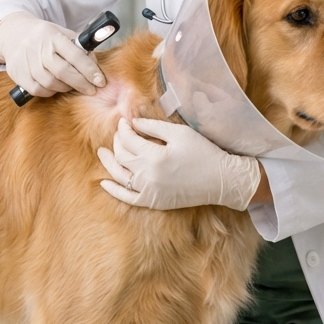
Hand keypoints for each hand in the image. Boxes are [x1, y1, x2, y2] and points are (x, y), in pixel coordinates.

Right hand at [0, 11, 105, 98]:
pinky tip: (55, 86)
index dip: (89, 70)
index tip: (100, 81)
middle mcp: (38, 47)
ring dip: (65, 87)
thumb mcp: (62, 33)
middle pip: (63, 72)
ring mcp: (26, 61)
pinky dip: (50, 91)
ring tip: (71, 85)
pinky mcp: (17, 74)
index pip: (75, 55)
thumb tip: (95, 66)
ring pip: (50, 83)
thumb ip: (79, 47)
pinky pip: (38, 90)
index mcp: (53, 35)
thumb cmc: (45, 36)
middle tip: (92, 90)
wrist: (13, 34)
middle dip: (81, 83)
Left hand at [98, 117, 260, 210]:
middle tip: (120, 133)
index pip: (129, 140)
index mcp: (154, 157)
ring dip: (109, 163)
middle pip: (122, 157)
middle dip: (118, 142)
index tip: (125, 121)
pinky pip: (128, 198)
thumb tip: (133, 122)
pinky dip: (114, 191)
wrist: (220, 180)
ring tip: (103, 153)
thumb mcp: (180, 133)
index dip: (124, 128)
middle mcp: (148, 176)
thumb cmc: (203, 153)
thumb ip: (153, 127)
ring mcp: (149, 191)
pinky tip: (105, 183)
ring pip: (120, 176)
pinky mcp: (153, 202)